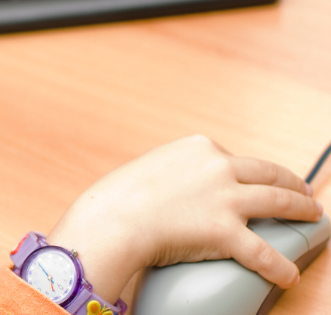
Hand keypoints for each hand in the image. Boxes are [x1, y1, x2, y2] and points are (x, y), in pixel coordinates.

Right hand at [46, 135, 322, 301]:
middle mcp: (218, 167)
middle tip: (302, 192)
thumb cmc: (118, 198)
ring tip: (313, 217)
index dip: (251, 172)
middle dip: (290, 183)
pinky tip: (288, 274)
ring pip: (279, 202)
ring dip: (301, 210)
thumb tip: (179, 191)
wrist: (111, 219)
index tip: (258, 179)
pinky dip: (280, 265)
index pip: (235, 158)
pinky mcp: (226, 231)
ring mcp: (226, 198)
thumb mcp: (150, 169)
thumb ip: (173, 174)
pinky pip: (263, 252)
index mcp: (198, 147)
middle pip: (268, 173)